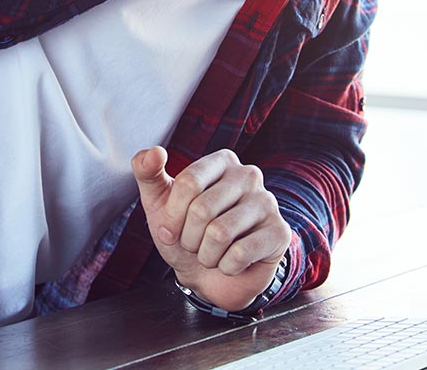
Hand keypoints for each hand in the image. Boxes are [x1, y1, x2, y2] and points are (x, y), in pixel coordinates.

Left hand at [131, 146, 290, 312]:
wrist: (211, 276)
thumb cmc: (186, 234)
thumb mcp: (159, 203)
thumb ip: (147, 172)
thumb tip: (154, 151)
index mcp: (222, 161)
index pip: (189, 182)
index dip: (172, 216)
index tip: (170, 230)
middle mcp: (249, 175)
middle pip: (202, 209)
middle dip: (189, 238)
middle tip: (195, 243)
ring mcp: (268, 202)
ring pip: (220, 233)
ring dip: (206, 255)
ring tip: (212, 253)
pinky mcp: (279, 232)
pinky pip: (240, 253)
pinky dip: (226, 266)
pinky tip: (232, 262)